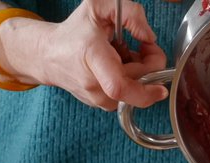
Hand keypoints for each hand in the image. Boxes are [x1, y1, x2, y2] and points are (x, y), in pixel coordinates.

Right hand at [0, 0, 166, 109]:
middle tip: (142, 47)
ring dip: (139, 73)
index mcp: (92, 58)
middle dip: (150, 66)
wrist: (47, 55)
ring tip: (123, 55)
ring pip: (135, 90)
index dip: (146, 91)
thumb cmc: (74, 32)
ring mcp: (97, 98)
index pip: (119, 87)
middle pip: (137, 85)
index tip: (161, 87)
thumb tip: (149, 37)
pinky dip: (131, 80)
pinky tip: (118, 66)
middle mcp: (94, 84)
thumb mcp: (98, 7)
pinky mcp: (102, 104)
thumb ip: (130, 12)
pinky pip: (128, 95)